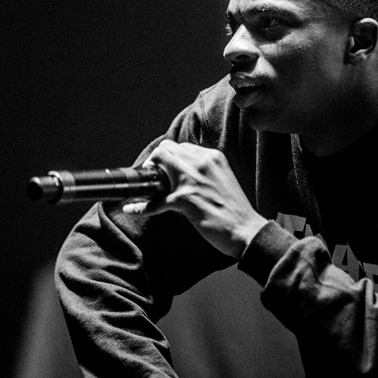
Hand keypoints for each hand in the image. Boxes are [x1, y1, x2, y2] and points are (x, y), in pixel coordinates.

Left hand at [123, 140, 267, 258]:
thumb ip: (204, 172)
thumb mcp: (222, 180)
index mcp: (213, 157)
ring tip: (145, 189)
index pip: (181, 146)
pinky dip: (139, 207)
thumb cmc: (235, 211)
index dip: (169, 158)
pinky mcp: (184, 199)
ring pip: (158, 162)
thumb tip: (179, 174)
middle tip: (152, 178)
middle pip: (166, 149)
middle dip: (155, 161)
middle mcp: (202, 162)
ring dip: (148, 176)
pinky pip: (154, 200)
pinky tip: (130, 209)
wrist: (247, 231)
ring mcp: (192, 180)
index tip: (164, 170)